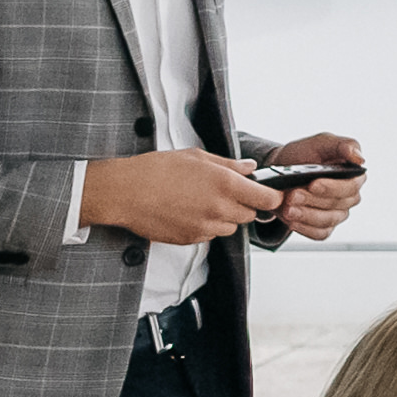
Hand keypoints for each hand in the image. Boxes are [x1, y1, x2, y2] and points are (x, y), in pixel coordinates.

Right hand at [84, 149, 282, 246]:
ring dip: (225, 217)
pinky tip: (189, 212)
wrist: (124, 192)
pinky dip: (207, 226)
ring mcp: (205, 227)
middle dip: (245, 205)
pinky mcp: (191, 239)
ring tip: (202, 201)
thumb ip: (229, 164)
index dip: (271, 197)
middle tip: (226, 193)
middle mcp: (219, 209)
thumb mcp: (196, 157)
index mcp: (226, 185)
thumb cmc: (156, 170)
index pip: (268, 199)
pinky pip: (210, 235)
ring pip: (231, 228)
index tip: (269, 193)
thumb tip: (250, 168)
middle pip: (250, 215)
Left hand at [262, 137, 367, 240]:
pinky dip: (305, 228)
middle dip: (313, 200)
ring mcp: (337, 214)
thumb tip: (360, 158)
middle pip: (337, 205)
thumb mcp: (322, 142)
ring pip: (327, 220)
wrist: (280, 170)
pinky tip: (292, 221)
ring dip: (306, 215)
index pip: (351, 187)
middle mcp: (349, 197)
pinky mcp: (324, 227)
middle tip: (292, 195)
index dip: (332, 187)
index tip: (313, 184)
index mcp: (354, 176)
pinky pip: (319, 233)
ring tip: (288, 208)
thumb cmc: (304, 154)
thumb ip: (343, 145)